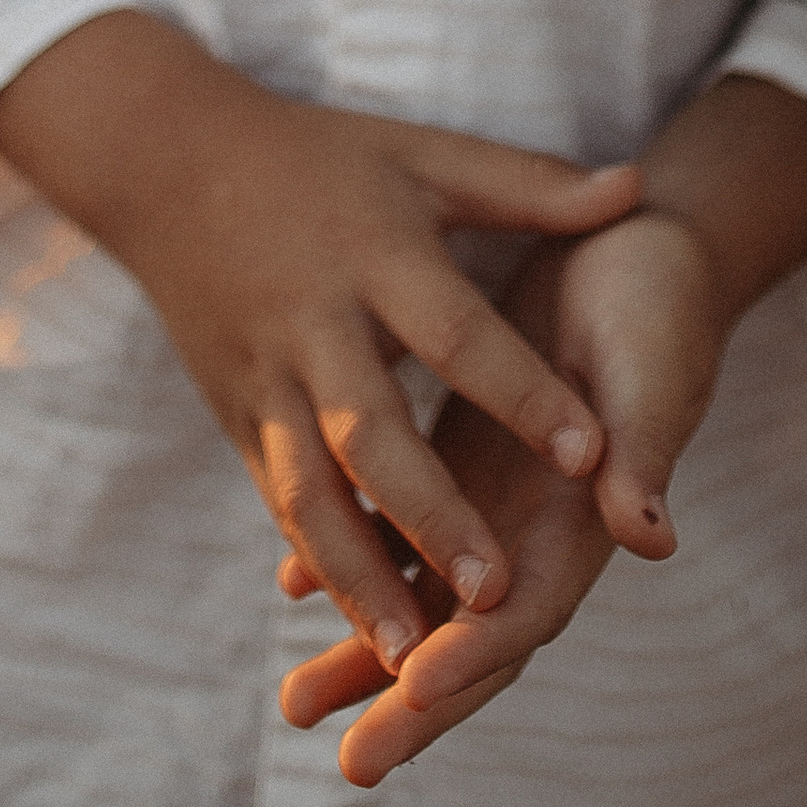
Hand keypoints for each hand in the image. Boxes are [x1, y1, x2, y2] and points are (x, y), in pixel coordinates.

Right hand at [0, 14, 637, 676]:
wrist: (169, 164)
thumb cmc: (321, 159)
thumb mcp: (423, 155)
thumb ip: (528, 186)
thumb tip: (637, 187)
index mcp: (377, 255)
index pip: (458, 333)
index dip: (523, 392)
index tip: (592, 452)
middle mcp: (318, 326)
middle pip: (374, 434)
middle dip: (433, 518)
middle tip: (497, 594)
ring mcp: (268, 378)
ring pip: (310, 491)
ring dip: (355, 574)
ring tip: (408, 651)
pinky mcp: (237, 417)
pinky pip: (279, 500)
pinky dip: (315, 563)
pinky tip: (356, 624)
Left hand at [276, 206, 726, 784]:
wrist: (637, 248)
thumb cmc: (657, 304)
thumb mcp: (656, 367)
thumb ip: (644, 451)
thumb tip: (651, 536)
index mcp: (584, 519)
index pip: (528, 612)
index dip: (476, 653)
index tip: (418, 687)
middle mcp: (533, 529)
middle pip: (471, 636)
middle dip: (411, 700)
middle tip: (350, 760)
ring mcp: (491, 502)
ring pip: (424, 598)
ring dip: (368, 653)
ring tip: (298, 699)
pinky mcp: (457, 459)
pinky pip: (399, 531)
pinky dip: (353, 560)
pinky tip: (291, 584)